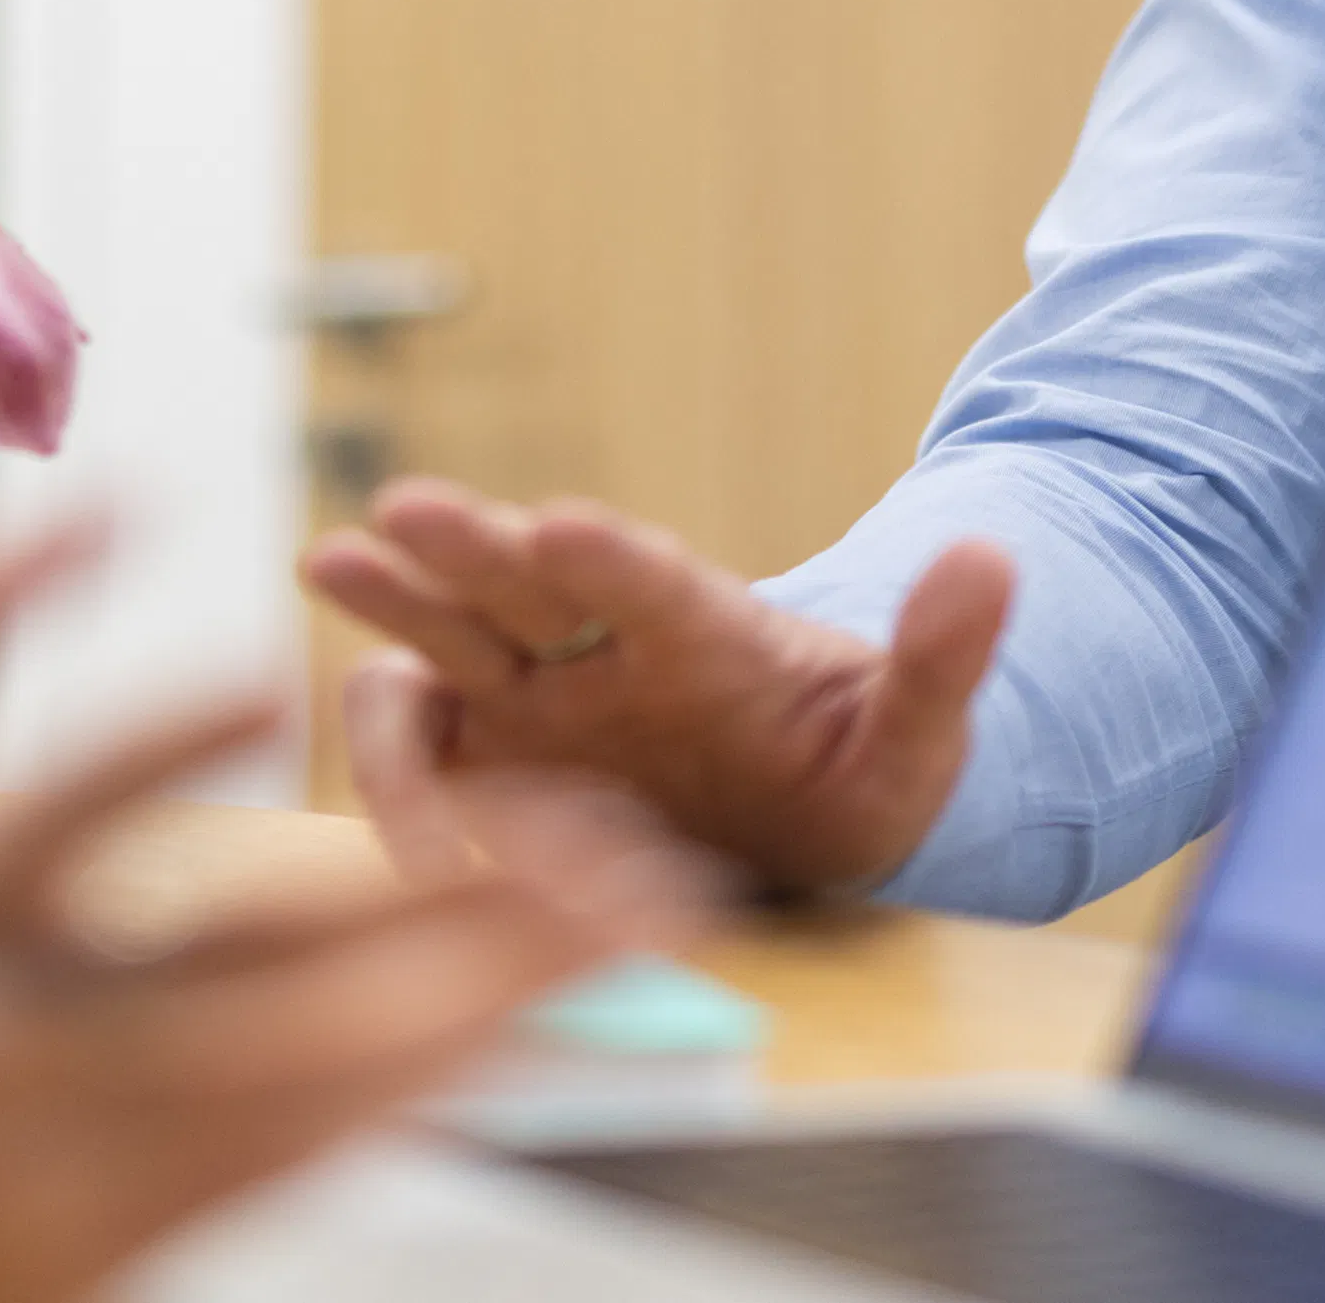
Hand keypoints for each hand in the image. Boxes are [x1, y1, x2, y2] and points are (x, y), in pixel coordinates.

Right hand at [0, 521, 693, 1302]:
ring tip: (616, 927)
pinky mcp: (112, 1244)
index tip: (269, 676)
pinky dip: (415, 1086)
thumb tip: (92, 492)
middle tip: (604, 839)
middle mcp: (1, 1045)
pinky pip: (294, 1163)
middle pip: (247, 987)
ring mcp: (66, 1163)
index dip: (152, 746)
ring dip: (479, 1007)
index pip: (49, 818)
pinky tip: (518, 1020)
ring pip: (307, 1094)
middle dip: (441, 918)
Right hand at [302, 477, 1013, 897]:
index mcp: (702, 630)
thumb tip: (997, 558)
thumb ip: (942, 654)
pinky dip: (391, 762)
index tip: (563, 526)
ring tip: (328, 561)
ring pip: (450, 636)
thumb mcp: (915, 729)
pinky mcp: (492, 756)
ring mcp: (538, 698)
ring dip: (393, 603)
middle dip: (469, 547)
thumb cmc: (847, 763)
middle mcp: (602, 647)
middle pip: (526, 583)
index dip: (609, 558)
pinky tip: (373, 793)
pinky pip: (423, 745)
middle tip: (404, 511)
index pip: (654, 582)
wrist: (791, 813)